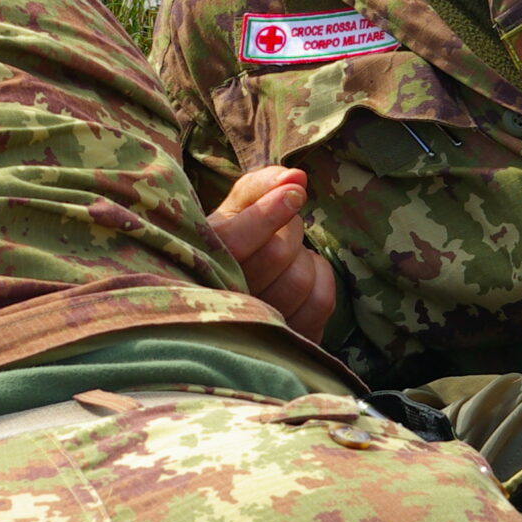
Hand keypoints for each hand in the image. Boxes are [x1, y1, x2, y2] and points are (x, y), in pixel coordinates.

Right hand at [206, 165, 336, 341]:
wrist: (237, 291)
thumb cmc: (236, 238)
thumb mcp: (236, 208)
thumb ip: (261, 185)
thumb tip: (296, 177)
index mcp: (200, 259)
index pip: (233, 242)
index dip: (268, 215)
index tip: (295, 194)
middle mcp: (221, 301)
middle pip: (277, 254)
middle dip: (291, 231)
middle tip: (282, 231)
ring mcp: (253, 328)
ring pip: (301, 281)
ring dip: (304, 260)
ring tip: (286, 260)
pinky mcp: (284, 343)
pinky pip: (321, 303)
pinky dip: (321, 279)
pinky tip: (301, 277)